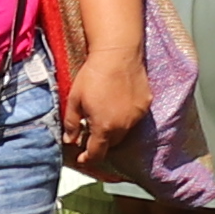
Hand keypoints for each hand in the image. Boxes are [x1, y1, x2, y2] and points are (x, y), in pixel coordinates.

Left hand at [62, 42, 153, 164]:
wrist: (117, 54)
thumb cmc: (93, 75)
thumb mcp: (74, 100)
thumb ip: (71, 123)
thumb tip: (69, 140)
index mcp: (104, 127)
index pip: (97, 153)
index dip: (87, 159)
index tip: (81, 159)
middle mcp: (123, 126)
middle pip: (111, 144)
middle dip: (100, 142)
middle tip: (89, 132)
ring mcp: (136, 116)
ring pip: (124, 132)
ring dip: (113, 130)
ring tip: (103, 115)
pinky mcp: (145, 105)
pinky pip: (134, 118)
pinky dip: (125, 117)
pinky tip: (117, 104)